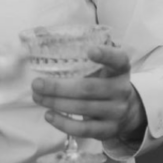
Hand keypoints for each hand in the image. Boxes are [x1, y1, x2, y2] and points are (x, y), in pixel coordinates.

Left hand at [31, 44, 146, 144]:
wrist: (126, 112)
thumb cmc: (104, 82)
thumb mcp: (99, 67)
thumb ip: (77, 54)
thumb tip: (39, 31)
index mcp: (120, 69)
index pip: (117, 60)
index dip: (105, 55)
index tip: (89, 50)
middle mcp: (121, 89)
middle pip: (88, 88)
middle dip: (59, 87)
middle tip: (36, 83)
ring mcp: (116, 111)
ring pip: (83, 108)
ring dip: (56, 103)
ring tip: (37, 97)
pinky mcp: (108, 130)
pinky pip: (84, 129)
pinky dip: (63, 123)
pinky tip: (49, 115)